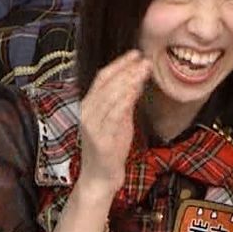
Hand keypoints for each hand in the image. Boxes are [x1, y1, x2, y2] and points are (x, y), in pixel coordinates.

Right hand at [77, 50, 150, 198]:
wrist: (100, 176)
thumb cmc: (110, 148)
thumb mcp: (119, 120)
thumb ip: (124, 101)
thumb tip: (136, 80)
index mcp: (89, 105)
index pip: (102, 78)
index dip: (119, 64)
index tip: (136, 54)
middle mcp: (87, 112)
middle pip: (106, 83)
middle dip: (127, 69)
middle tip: (144, 59)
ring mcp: (93, 125)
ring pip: (110, 96)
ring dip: (129, 80)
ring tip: (144, 69)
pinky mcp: (101, 137)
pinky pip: (114, 114)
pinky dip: (125, 99)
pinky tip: (136, 89)